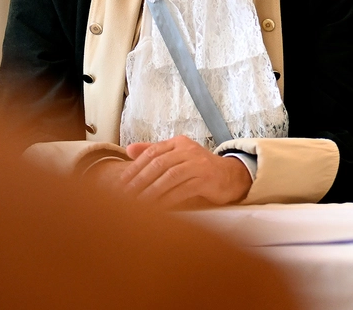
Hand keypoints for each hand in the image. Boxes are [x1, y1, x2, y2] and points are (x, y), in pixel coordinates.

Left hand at [108, 136, 252, 207]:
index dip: (134, 168)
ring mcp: (198, 163)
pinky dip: (168, 200)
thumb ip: (154, 152)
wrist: (231, 177)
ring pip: (169, 177)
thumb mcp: (177, 157)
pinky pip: (183, 190)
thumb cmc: (200, 169)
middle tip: (124, 196)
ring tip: (137, 204)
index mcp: (178, 143)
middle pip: (158, 164)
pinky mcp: (206, 178)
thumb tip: (129, 150)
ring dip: (151, 192)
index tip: (120, 183)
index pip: (151, 153)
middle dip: (139, 181)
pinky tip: (158, 208)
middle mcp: (187, 150)